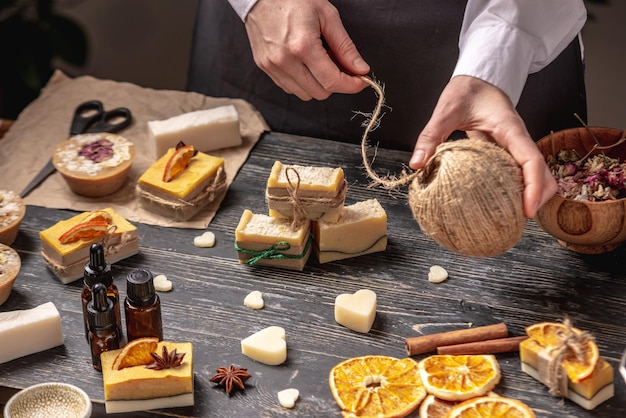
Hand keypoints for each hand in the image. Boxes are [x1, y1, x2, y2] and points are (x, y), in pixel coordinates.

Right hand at [245, 0, 369, 99]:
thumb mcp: (327, 16)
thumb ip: (345, 46)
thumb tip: (360, 68)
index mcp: (302, 46)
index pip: (332, 81)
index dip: (351, 85)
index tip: (361, 80)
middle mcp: (285, 60)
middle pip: (320, 92)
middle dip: (336, 83)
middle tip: (341, 66)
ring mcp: (272, 66)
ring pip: (305, 94)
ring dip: (318, 84)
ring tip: (321, 63)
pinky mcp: (264, 67)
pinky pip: (289, 88)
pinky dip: (302, 82)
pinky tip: (305, 64)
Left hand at [409, 75, 556, 217]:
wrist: (478, 77)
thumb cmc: (466, 90)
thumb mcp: (445, 110)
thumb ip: (431, 136)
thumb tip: (416, 164)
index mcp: (510, 130)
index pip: (532, 161)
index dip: (534, 187)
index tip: (527, 210)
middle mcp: (519, 140)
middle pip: (544, 173)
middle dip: (538, 198)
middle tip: (519, 221)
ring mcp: (516, 146)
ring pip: (536, 174)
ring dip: (530, 195)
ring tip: (511, 217)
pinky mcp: (509, 150)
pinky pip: (521, 172)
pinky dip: (518, 188)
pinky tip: (500, 203)